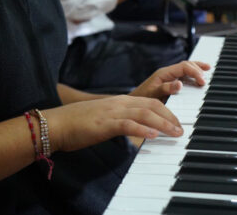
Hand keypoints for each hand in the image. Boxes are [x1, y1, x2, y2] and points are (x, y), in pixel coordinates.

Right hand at [44, 94, 183, 152]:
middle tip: (181, 129)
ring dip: (162, 123)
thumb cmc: (77, 124)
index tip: (177, 122)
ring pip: (144, 112)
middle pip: (151, 104)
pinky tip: (153, 135)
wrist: (55, 123)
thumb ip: (120, 122)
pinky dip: (142, 128)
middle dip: (170, 116)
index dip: (166, 110)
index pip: (149, 102)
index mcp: (119, 102)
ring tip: (175, 132)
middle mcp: (119, 103)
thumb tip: (135, 132)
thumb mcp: (104, 120)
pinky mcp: (104, 124)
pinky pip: (127, 124)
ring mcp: (112, 112)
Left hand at [130, 60, 210, 99]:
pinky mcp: (169, 84)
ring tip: (207, 71)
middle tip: (205, 80)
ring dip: (197, 69)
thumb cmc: (140, 99)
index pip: (184, 67)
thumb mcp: (153, 94)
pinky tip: (198, 79)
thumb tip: (179, 83)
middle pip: (186, 65)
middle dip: (198, 70)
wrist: (131, 105)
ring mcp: (168, 77)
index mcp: (164, 73)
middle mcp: (167, 73)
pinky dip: (192, 75)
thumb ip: (165, 88)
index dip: (195, 72)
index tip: (202, 82)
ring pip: (186, 69)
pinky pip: (183, 76)